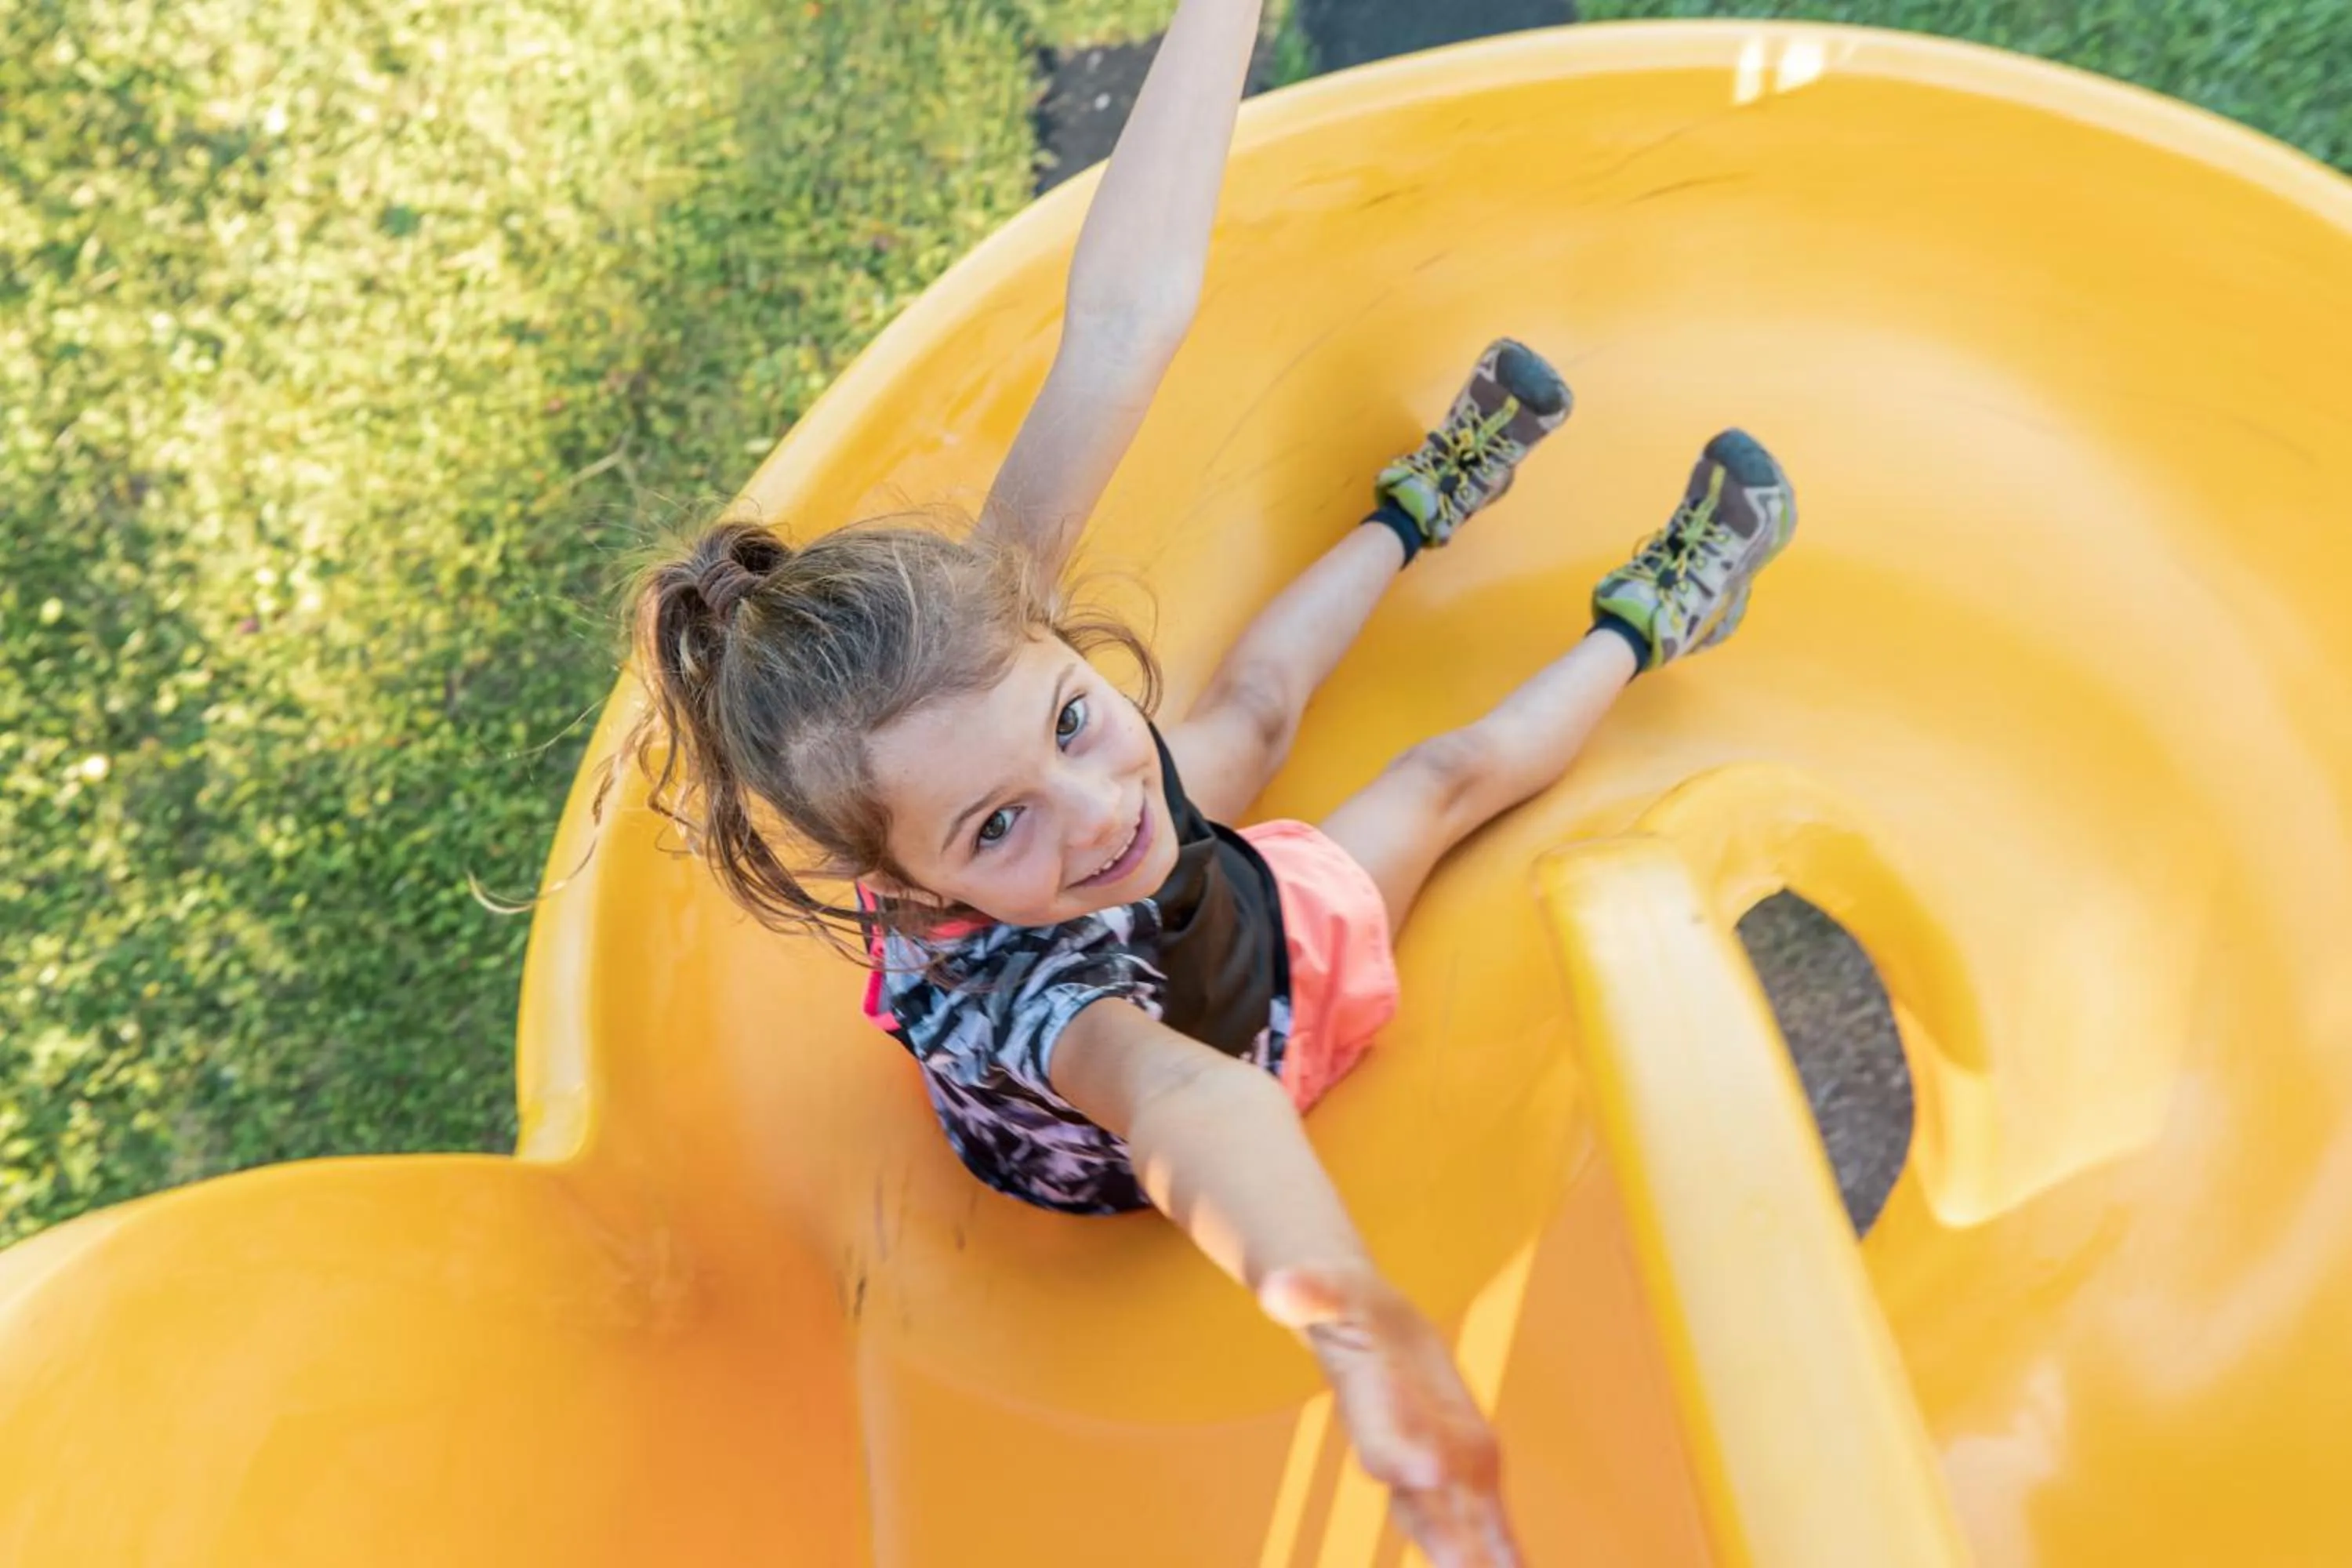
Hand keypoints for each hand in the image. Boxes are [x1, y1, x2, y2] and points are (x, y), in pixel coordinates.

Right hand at [1262, 1266, 1519, 1566]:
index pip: (1381, 1438)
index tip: (1428, 1472)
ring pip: (1453, 1517)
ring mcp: (1432, 1459)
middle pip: (1416, 1498)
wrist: (1360, 1322)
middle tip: (1464, 1565)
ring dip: (1473, 1552)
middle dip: (1439, 1532)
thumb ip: (1307, 1293)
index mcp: (1368, 1405)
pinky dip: (1503, 1546)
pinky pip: (1484, 1511)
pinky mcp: (1465, 1460)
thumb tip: (1277, 1290)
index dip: (1401, 1456)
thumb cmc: (1337, 1302)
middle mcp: (1396, 1446)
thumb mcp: (1324, 1289)